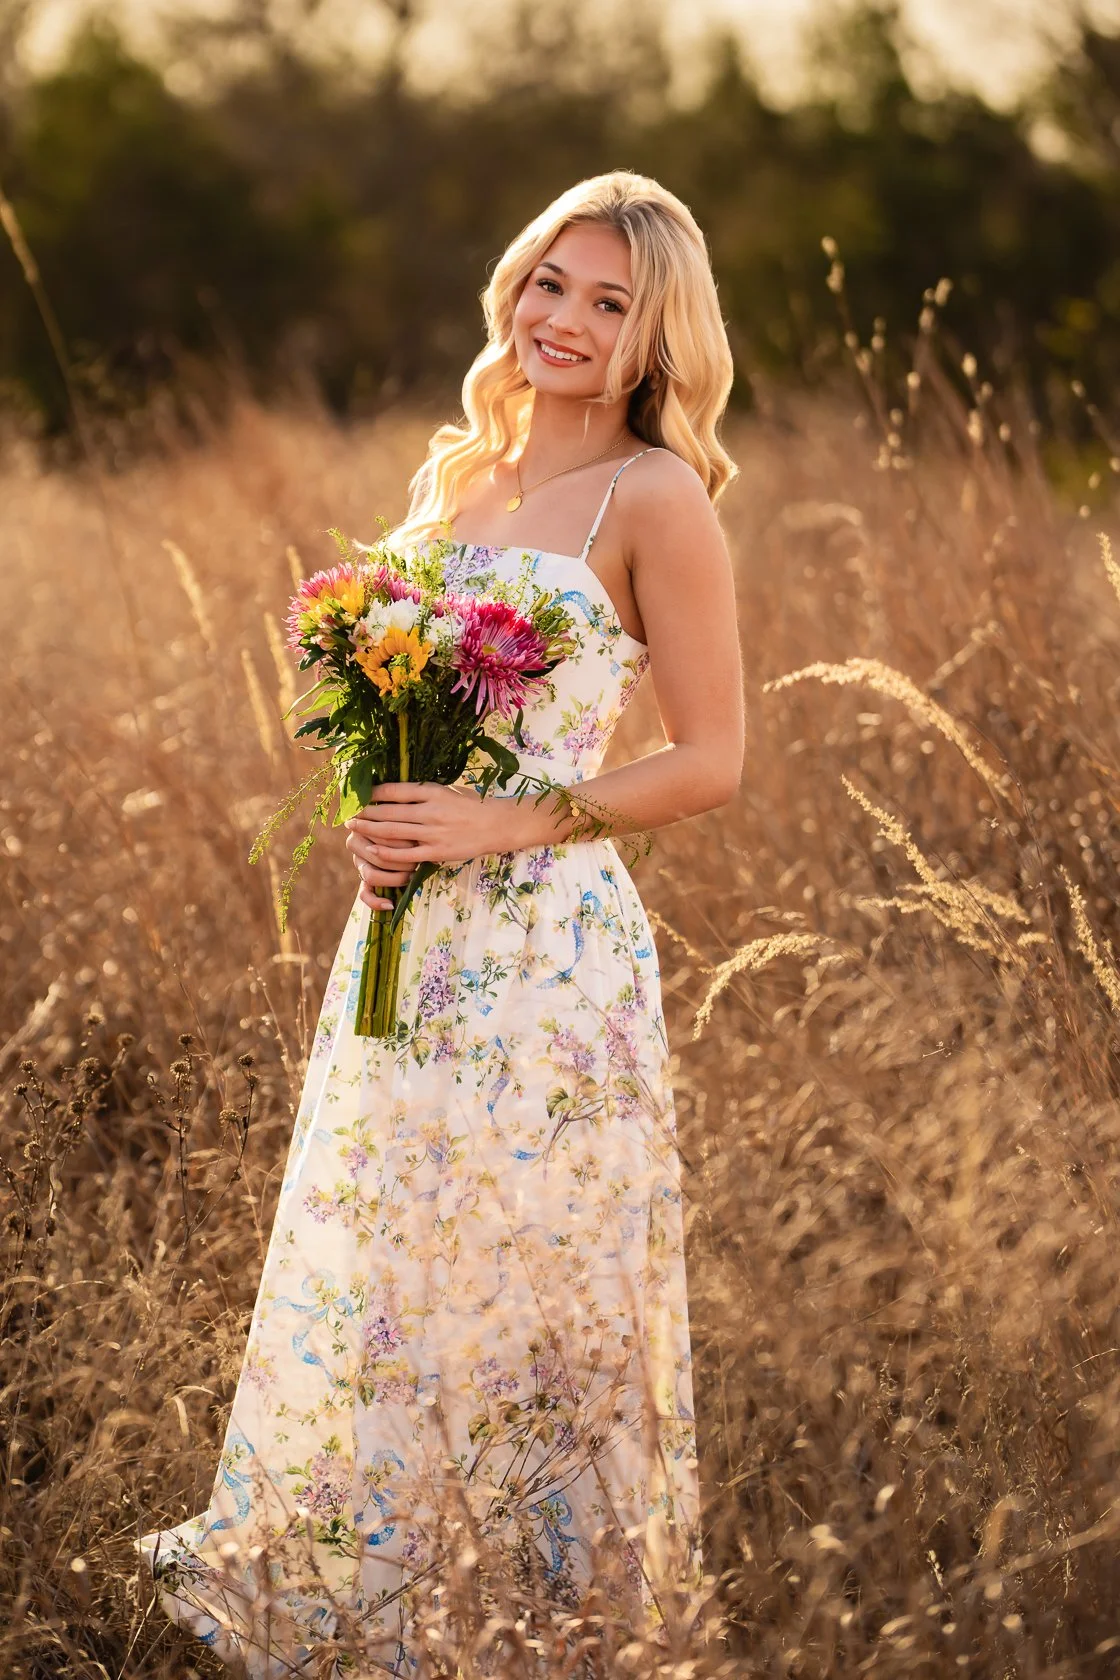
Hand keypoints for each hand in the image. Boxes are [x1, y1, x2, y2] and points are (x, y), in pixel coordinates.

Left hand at [344, 782, 536, 911]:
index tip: (358, 794)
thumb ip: (422, 792)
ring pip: (392, 832)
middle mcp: (430, 810)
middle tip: (347, 813)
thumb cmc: (471, 805)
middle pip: (387, 812)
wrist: (497, 825)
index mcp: (432, 791)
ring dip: (369, 830)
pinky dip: (386, 853)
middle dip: (364, 813)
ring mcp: (433, 833)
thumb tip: (392, 791)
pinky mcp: (436, 852)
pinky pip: (405, 854)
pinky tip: (373, 850)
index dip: (371, 793)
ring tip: (354, 828)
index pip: (393, 790)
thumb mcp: (447, 790)